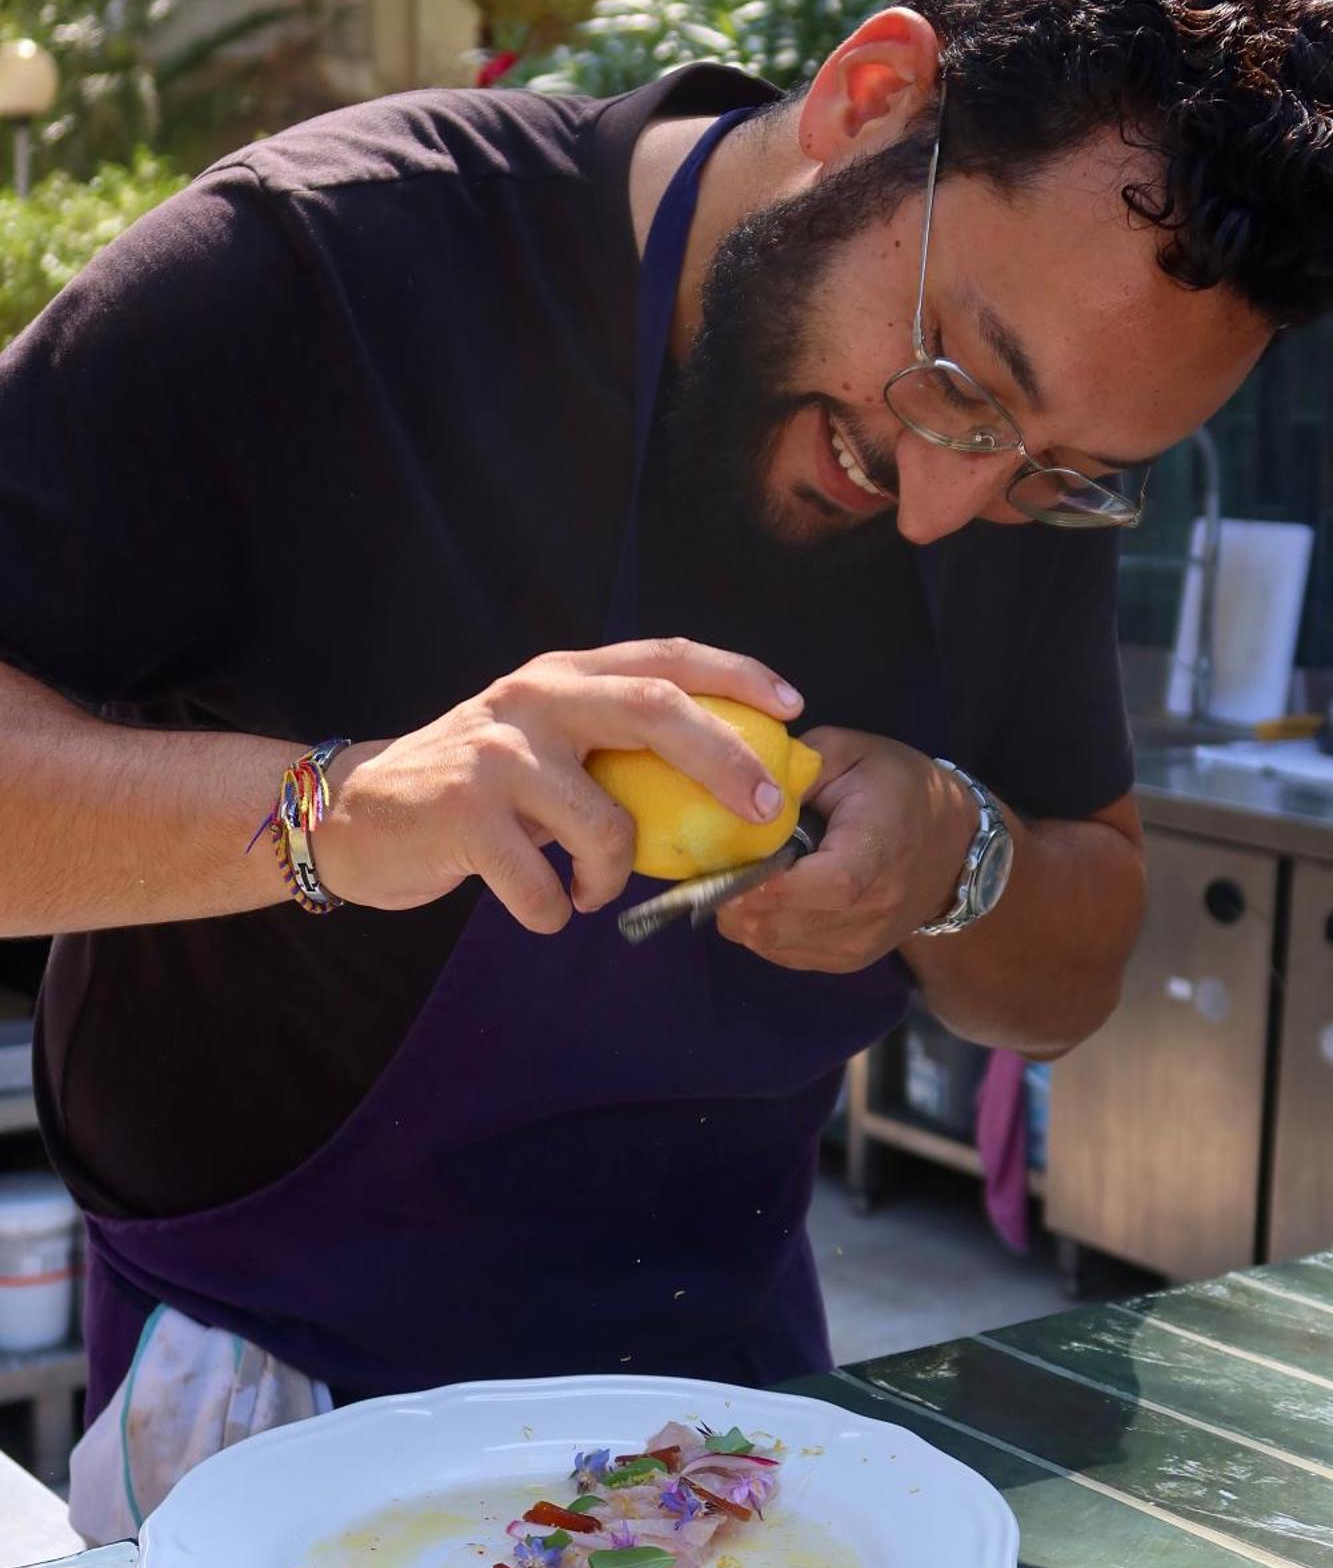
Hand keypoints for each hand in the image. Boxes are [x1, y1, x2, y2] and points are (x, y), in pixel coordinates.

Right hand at [314, 638, 802, 928]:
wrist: (355, 814)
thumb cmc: (473, 789)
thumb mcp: (542, 743)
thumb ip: (610, 747)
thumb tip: (721, 783)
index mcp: (563, 675)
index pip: (665, 656)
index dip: (738, 675)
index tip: (794, 707)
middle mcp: (534, 698)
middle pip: (654, 709)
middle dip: (724, 760)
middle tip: (765, 806)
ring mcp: (497, 754)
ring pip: (606, 822)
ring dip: (616, 875)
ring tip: (594, 892)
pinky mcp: (462, 815)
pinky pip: (543, 885)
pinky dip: (554, 912)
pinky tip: (543, 907)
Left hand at [715, 728, 976, 972]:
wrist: (951, 844)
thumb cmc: (897, 788)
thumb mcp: (849, 751)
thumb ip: (794, 770)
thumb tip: (741, 789)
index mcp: (875, 852)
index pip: (817, 885)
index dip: (761, 882)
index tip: (723, 865)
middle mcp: (872, 909)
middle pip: (780, 923)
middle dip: (732, 899)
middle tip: (712, 868)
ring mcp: (860, 943)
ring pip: (772, 944)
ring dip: (741, 915)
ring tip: (737, 878)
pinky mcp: (848, 960)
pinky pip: (783, 954)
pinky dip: (761, 928)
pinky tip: (763, 897)